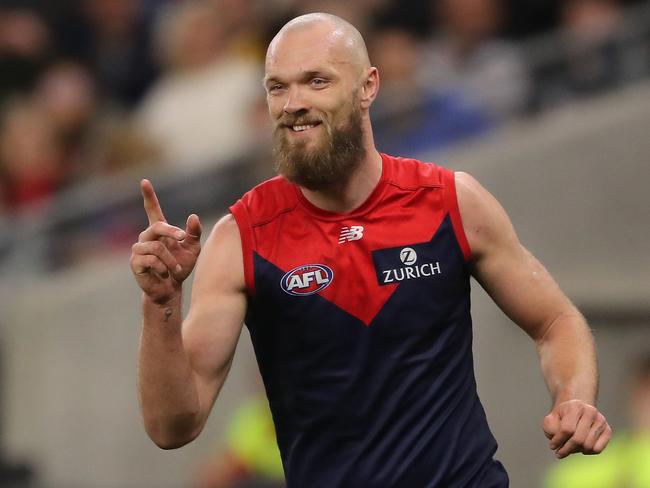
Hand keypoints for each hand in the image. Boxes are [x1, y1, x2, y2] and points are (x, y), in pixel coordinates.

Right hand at [130, 179, 201, 303]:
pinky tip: (165, 274)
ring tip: (175, 269)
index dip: (149, 196)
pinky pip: (151, 260)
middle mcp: (146, 237)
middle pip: (158, 226)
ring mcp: (138, 249)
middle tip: (183, 238)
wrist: (171, 289)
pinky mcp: (135, 262)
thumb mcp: (192, 249)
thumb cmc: (180, 267)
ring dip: (171, 259)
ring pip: (157, 247)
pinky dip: (163, 267)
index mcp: (159, 231)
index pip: (152, 210)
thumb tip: (193, 217)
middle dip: (172, 232)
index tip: (144, 181)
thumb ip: (194, 233)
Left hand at [543, 399, 611, 458]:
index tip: (552, 446)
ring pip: (588, 446)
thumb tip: (556, 436)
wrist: (578, 410)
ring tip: (568, 449)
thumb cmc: (563, 417)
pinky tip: (580, 448)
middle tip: (558, 453)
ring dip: (576, 451)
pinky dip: (587, 452)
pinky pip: (597, 449)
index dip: (558, 441)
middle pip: (578, 439)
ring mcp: (601, 421)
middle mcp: (591, 412)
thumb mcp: (552, 418)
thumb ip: (550, 426)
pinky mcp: (608, 430)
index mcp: (575, 406)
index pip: (567, 429)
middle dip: (566, 449)